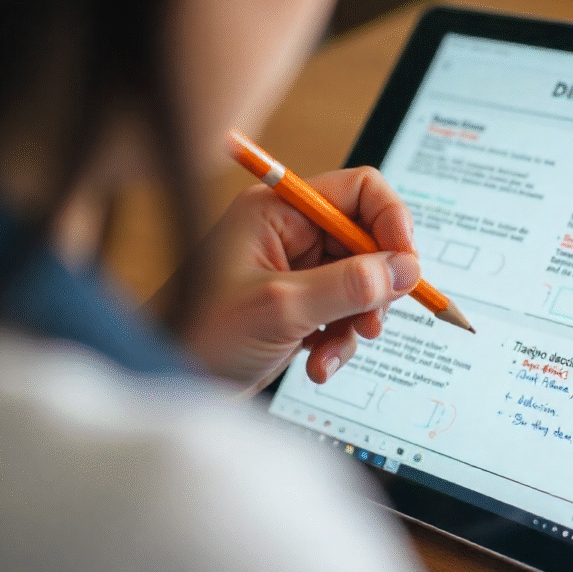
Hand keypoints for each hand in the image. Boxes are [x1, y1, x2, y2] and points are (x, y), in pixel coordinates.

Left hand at [149, 167, 419, 394]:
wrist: (166, 380)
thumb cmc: (202, 334)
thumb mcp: (282, 308)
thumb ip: (349, 285)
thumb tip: (405, 269)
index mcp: (278, 211)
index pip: (359, 191)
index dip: (391, 222)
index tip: (406, 265)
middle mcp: (289, 233)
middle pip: (367, 241)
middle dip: (374, 287)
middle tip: (372, 321)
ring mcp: (295, 271)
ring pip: (360, 284)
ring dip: (356, 323)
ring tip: (331, 352)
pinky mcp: (298, 306)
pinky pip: (343, 314)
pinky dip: (338, 342)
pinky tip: (317, 364)